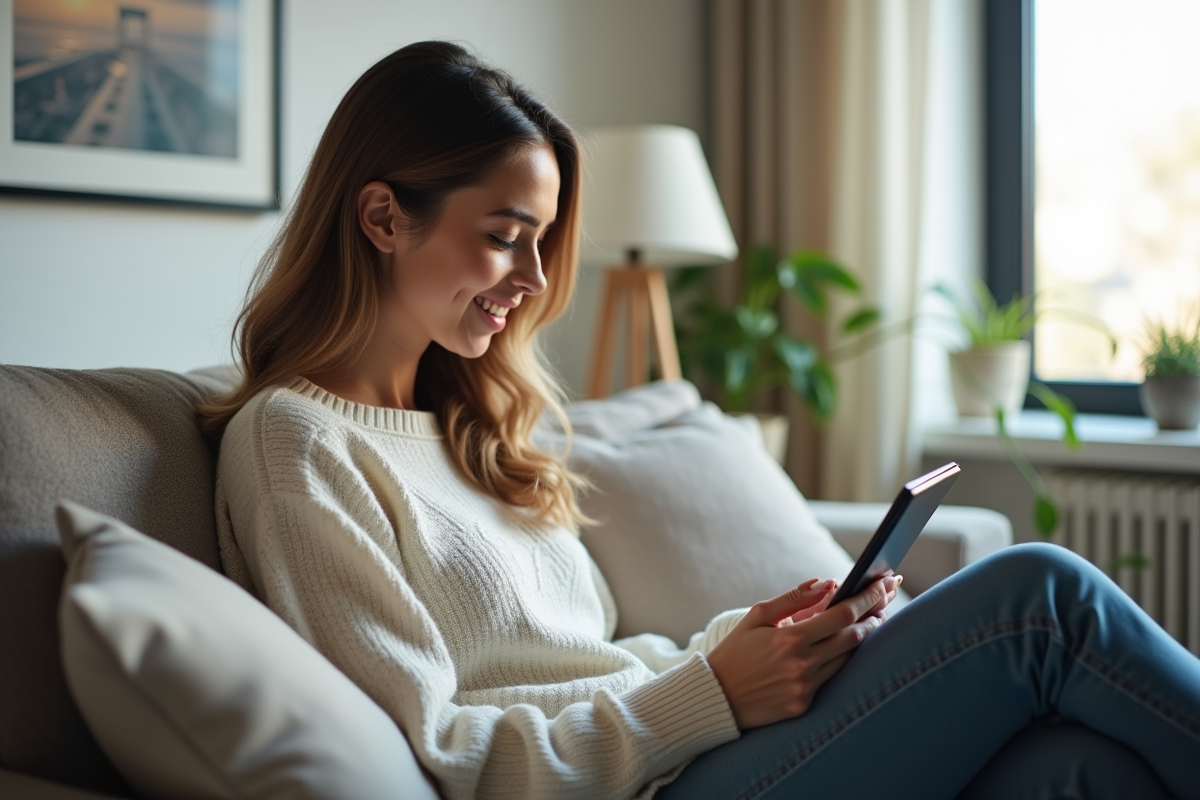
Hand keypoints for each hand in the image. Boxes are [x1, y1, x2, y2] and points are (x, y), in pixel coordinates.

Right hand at [706, 574, 900, 729]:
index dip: (867, 598)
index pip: (842, 615)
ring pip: (847, 658)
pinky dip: (839, 659)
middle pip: (854, 637)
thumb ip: (793, 598)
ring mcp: (804, 687)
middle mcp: (801, 665)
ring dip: (861, 638)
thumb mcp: (757, 616)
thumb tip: (827, 583)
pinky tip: (845, 646)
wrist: (715, 697)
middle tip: (885, 600)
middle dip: (874, 615)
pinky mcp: (804, 704)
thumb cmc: (735, 651)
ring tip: (872, 620)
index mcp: (789, 639)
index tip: (882, 584)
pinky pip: (831, 678)